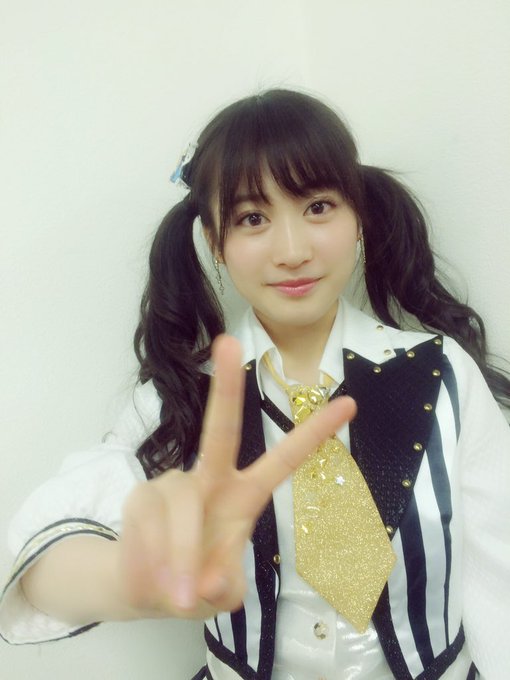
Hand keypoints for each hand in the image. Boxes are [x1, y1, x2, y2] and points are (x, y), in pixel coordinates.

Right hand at [120, 335, 355, 619]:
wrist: (142, 588)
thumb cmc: (195, 583)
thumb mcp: (221, 592)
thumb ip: (224, 586)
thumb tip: (206, 582)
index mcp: (244, 496)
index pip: (284, 461)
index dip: (314, 434)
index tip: (349, 403)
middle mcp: (211, 480)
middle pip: (221, 429)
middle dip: (227, 387)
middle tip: (228, 342)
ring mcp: (175, 483)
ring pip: (184, 505)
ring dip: (182, 556)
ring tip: (180, 595)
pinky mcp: (142, 495)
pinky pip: (151, 522)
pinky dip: (156, 559)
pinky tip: (157, 576)